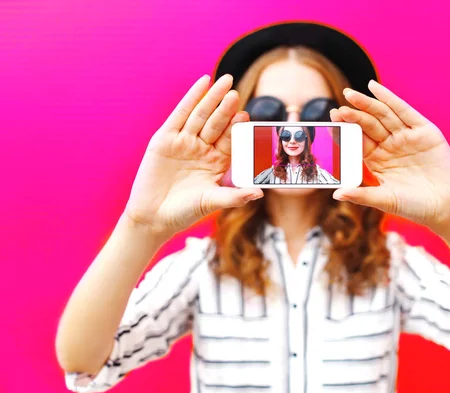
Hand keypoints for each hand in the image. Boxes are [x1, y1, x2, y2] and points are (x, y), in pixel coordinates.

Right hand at [123, 74, 262, 236]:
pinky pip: (180, 114)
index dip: (237, 128)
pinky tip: (203, 83)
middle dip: (226, 109)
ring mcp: (184, 142)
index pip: (230, 140)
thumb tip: (260, 192)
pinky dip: (192, 98)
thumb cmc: (184, 212)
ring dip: (212, 98)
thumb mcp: (211, 202)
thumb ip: (235, 196)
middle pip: (217, 124)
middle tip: (236, 93)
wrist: (152, 217)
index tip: (246, 118)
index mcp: (217, 162)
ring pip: (201, 115)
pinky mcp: (165, 139)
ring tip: (225, 82)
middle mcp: (203, 149)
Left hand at [329, 80, 449, 229]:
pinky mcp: (425, 131)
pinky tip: (374, 87)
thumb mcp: (386, 200)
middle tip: (338, 110)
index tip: (331, 123)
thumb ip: (362, 195)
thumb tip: (336, 194)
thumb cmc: (415, 207)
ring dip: (367, 104)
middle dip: (353, 116)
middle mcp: (390, 146)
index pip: (357, 141)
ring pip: (383, 116)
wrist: (448, 209)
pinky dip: (390, 99)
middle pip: (368, 126)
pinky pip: (405, 112)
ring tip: (351, 95)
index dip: (345, 131)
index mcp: (377, 160)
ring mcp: (407, 137)